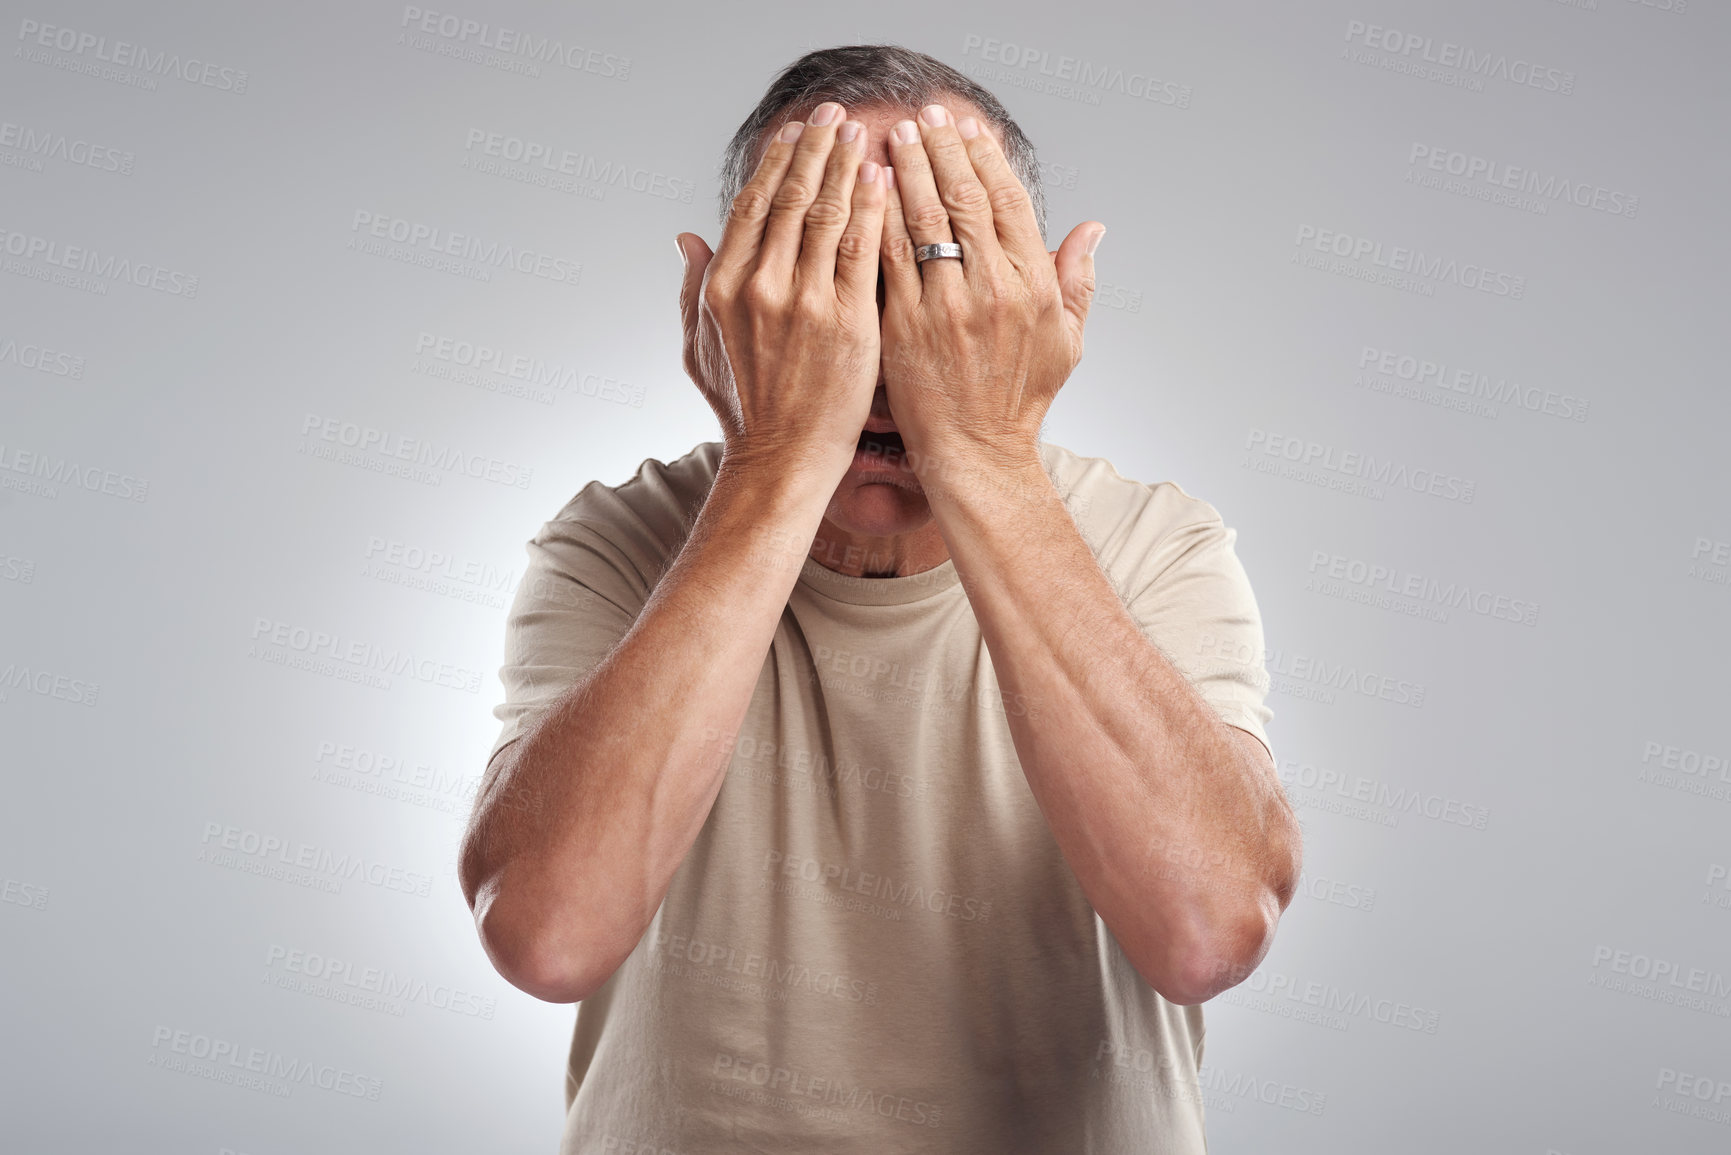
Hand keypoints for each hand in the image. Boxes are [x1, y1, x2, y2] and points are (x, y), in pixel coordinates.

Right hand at [676, 102, 886, 483]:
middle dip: (816, 148)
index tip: (796, 132)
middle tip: (834, 113)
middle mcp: (760, 288)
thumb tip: (685, 235)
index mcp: (722, 287)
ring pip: (828, 215)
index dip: (776, 163)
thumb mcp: (698, 347)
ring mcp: (805, 304)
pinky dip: (872, 210)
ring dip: (847, 166)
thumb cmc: (745, 409)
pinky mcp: (849, 323)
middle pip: (791, 198)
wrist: (783, 459)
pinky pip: (863, 251)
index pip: (751, 205)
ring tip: (862, 133)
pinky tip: (883, 180)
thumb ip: (691, 286)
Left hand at [878, 103, 1104, 472]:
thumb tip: (1093, 230)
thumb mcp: (1067, 343)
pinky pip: (888, 257)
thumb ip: (1078, 282)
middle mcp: (994, 290)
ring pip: (924, 219)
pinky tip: (868, 188)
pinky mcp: (904, 325)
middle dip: (942, 150)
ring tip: (893, 137)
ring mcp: (946, 306)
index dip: (987, 160)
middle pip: (965, 199)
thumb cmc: (1020, 402)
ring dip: (908, 170)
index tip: (969, 131)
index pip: (1009, 203)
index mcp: (1034, 287)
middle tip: (924, 117)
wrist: (976, 455)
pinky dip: (878, 217)